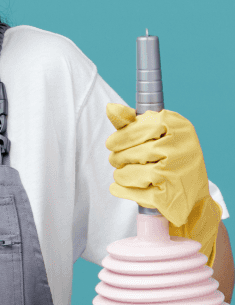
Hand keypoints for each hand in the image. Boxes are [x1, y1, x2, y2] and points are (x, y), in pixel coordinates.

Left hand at [106, 103, 221, 262]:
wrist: (193, 194)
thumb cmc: (172, 158)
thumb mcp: (160, 133)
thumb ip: (132, 122)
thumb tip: (110, 108)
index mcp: (179, 127)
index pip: (137, 129)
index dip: (120, 138)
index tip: (111, 144)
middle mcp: (179, 148)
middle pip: (132, 153)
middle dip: (117, 158)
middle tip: (116, 160)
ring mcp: (175, 174)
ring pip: (130, 173)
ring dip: (120, 175)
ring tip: (121, 174)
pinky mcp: (168, 196)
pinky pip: (133, 193)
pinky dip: (121, 191)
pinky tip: (119, 188)